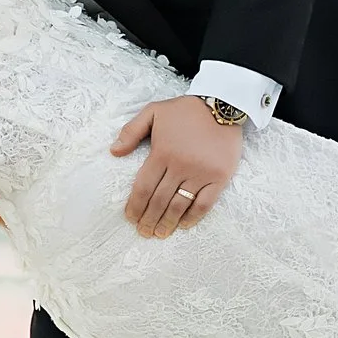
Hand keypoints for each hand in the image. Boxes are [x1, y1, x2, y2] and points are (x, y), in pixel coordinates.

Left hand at [111, 96, 242, 237]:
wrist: (223, 104)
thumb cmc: (186, 109)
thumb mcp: (153, 111)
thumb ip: (131, 131)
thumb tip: (114, 152)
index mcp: (162, 152)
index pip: (143, 187)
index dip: (135, 206)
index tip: (130, 218)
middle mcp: (180, 165)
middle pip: (159, 200)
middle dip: (149, 219)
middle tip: (143, 232)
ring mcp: (201, 173)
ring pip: (180, 205)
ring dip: (168, 222)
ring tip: (160, 233)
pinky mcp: (219, 177)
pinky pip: (205, 203)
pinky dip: (193, 217)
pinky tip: (183, 224)